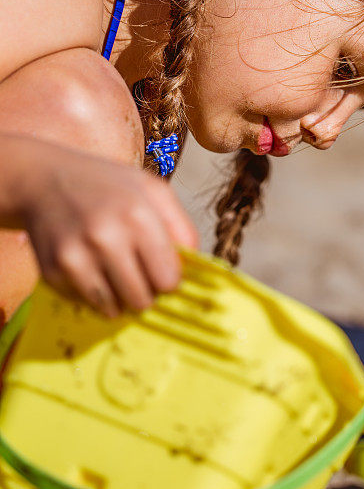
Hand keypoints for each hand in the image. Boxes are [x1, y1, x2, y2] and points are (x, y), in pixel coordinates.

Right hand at [21, 142, 197, 317]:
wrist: (44, 179)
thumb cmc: (107, 185)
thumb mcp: (151, 189)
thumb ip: (180, 226)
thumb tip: (193, 268)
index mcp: (137, 214)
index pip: (168, 279)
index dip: (168, 278)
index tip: (161, 269)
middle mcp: (105, 237)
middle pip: (142, 300)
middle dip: (146, 291)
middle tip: (138, 272)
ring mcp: (75, 257)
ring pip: (114, 309)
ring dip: (120, 297)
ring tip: (115, 269)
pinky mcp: (52, 272)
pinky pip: (87, 304)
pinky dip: (94, 293)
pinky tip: (91, 266)